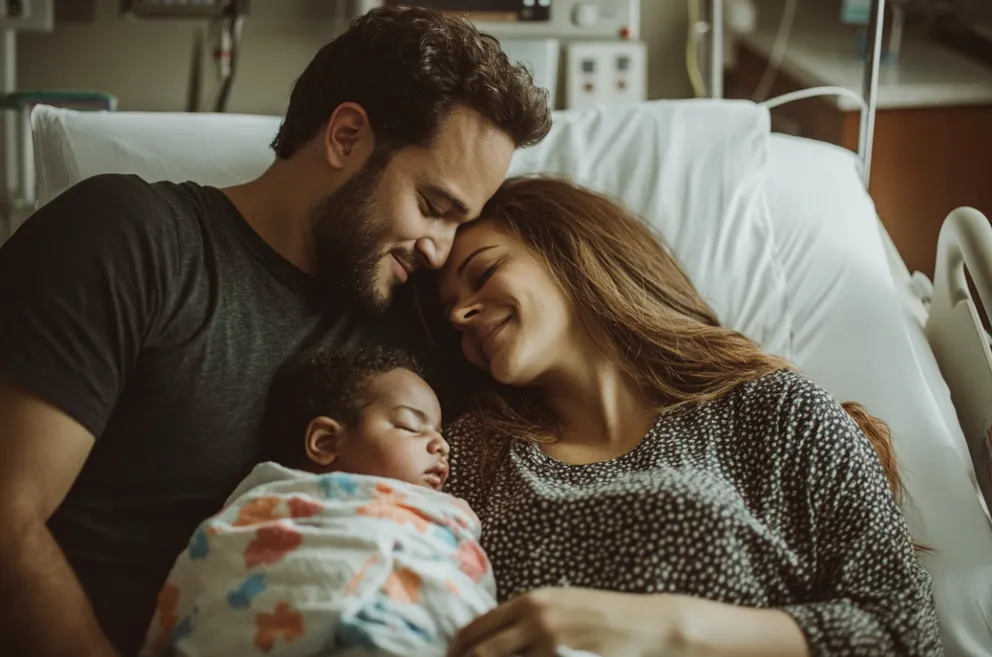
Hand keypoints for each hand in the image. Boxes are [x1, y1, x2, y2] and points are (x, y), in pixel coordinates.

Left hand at [447, 587, 683, 656]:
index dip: (457, 648)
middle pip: (480, 650)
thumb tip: (493, 636)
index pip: (477, 627)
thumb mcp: (559, 605)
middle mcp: (534, 618)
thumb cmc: (601, 615)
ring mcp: (548, 642)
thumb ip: (527, 617)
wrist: (643, 624)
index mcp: (529, 601)